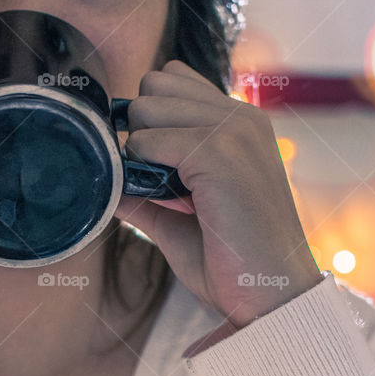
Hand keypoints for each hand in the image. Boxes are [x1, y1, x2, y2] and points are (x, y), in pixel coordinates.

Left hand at [113, 60, 323, 327]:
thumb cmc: (231, 262)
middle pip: (154, 84)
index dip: (150, 117)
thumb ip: (144, 194)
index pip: (173, 78)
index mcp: (241, 123)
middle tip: (156, 181)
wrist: (271, 296)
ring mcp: (233, 130)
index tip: (154, 164)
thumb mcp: (178, 220)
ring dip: (139, 149)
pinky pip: (148, 141)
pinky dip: (140, 170)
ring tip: (163, 193)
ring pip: (147, 107)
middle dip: (141, 128)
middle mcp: (241, 116)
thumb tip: (103, 181)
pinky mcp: (218, 152)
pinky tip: (165, 200)